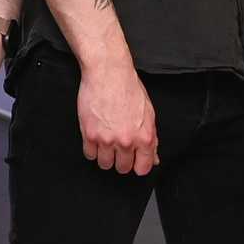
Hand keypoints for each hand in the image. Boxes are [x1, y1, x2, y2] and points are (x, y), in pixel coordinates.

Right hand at [79, 59, 158, 174]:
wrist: (109, 74)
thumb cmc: (129, 89)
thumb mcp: (149, 114)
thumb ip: (151, 139)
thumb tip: (153, 158)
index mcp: (145, 137)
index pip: (143, 168)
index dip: (138, 166)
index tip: (135, 161)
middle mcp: (127, 141)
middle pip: (123, 168)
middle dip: (121, 161)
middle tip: (119, 148)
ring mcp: (107, 139)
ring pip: (105, 165)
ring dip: (106, 156)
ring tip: (107, 142)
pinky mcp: (89, 135)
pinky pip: (89, 155)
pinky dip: (92, 150)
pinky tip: (96, 138)